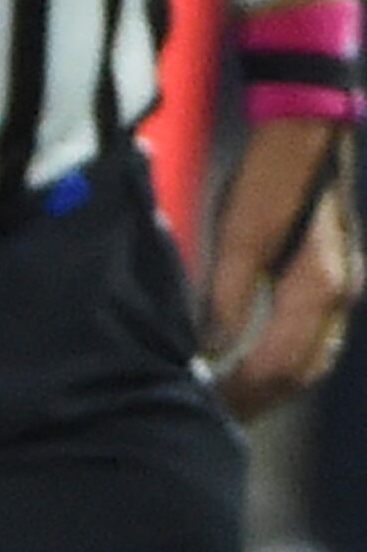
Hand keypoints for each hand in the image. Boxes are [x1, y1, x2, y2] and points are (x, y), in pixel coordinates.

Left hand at [202, 116, 357, 418]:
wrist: (306, 134)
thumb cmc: (268, 182)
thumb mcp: (237, 239)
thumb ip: (228, 299)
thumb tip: (213, 354)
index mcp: (317, 288)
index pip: (281, 366)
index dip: (243, 394)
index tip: (208, 409)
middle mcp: (340, 294)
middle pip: (302, 371)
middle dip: (260, 399)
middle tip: (216, 417)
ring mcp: (343, 285)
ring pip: (314, 357)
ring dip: (274, 385)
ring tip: (232, 401)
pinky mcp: (336, 276)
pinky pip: (316, 337)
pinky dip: (288, 361)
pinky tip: (256, 366)